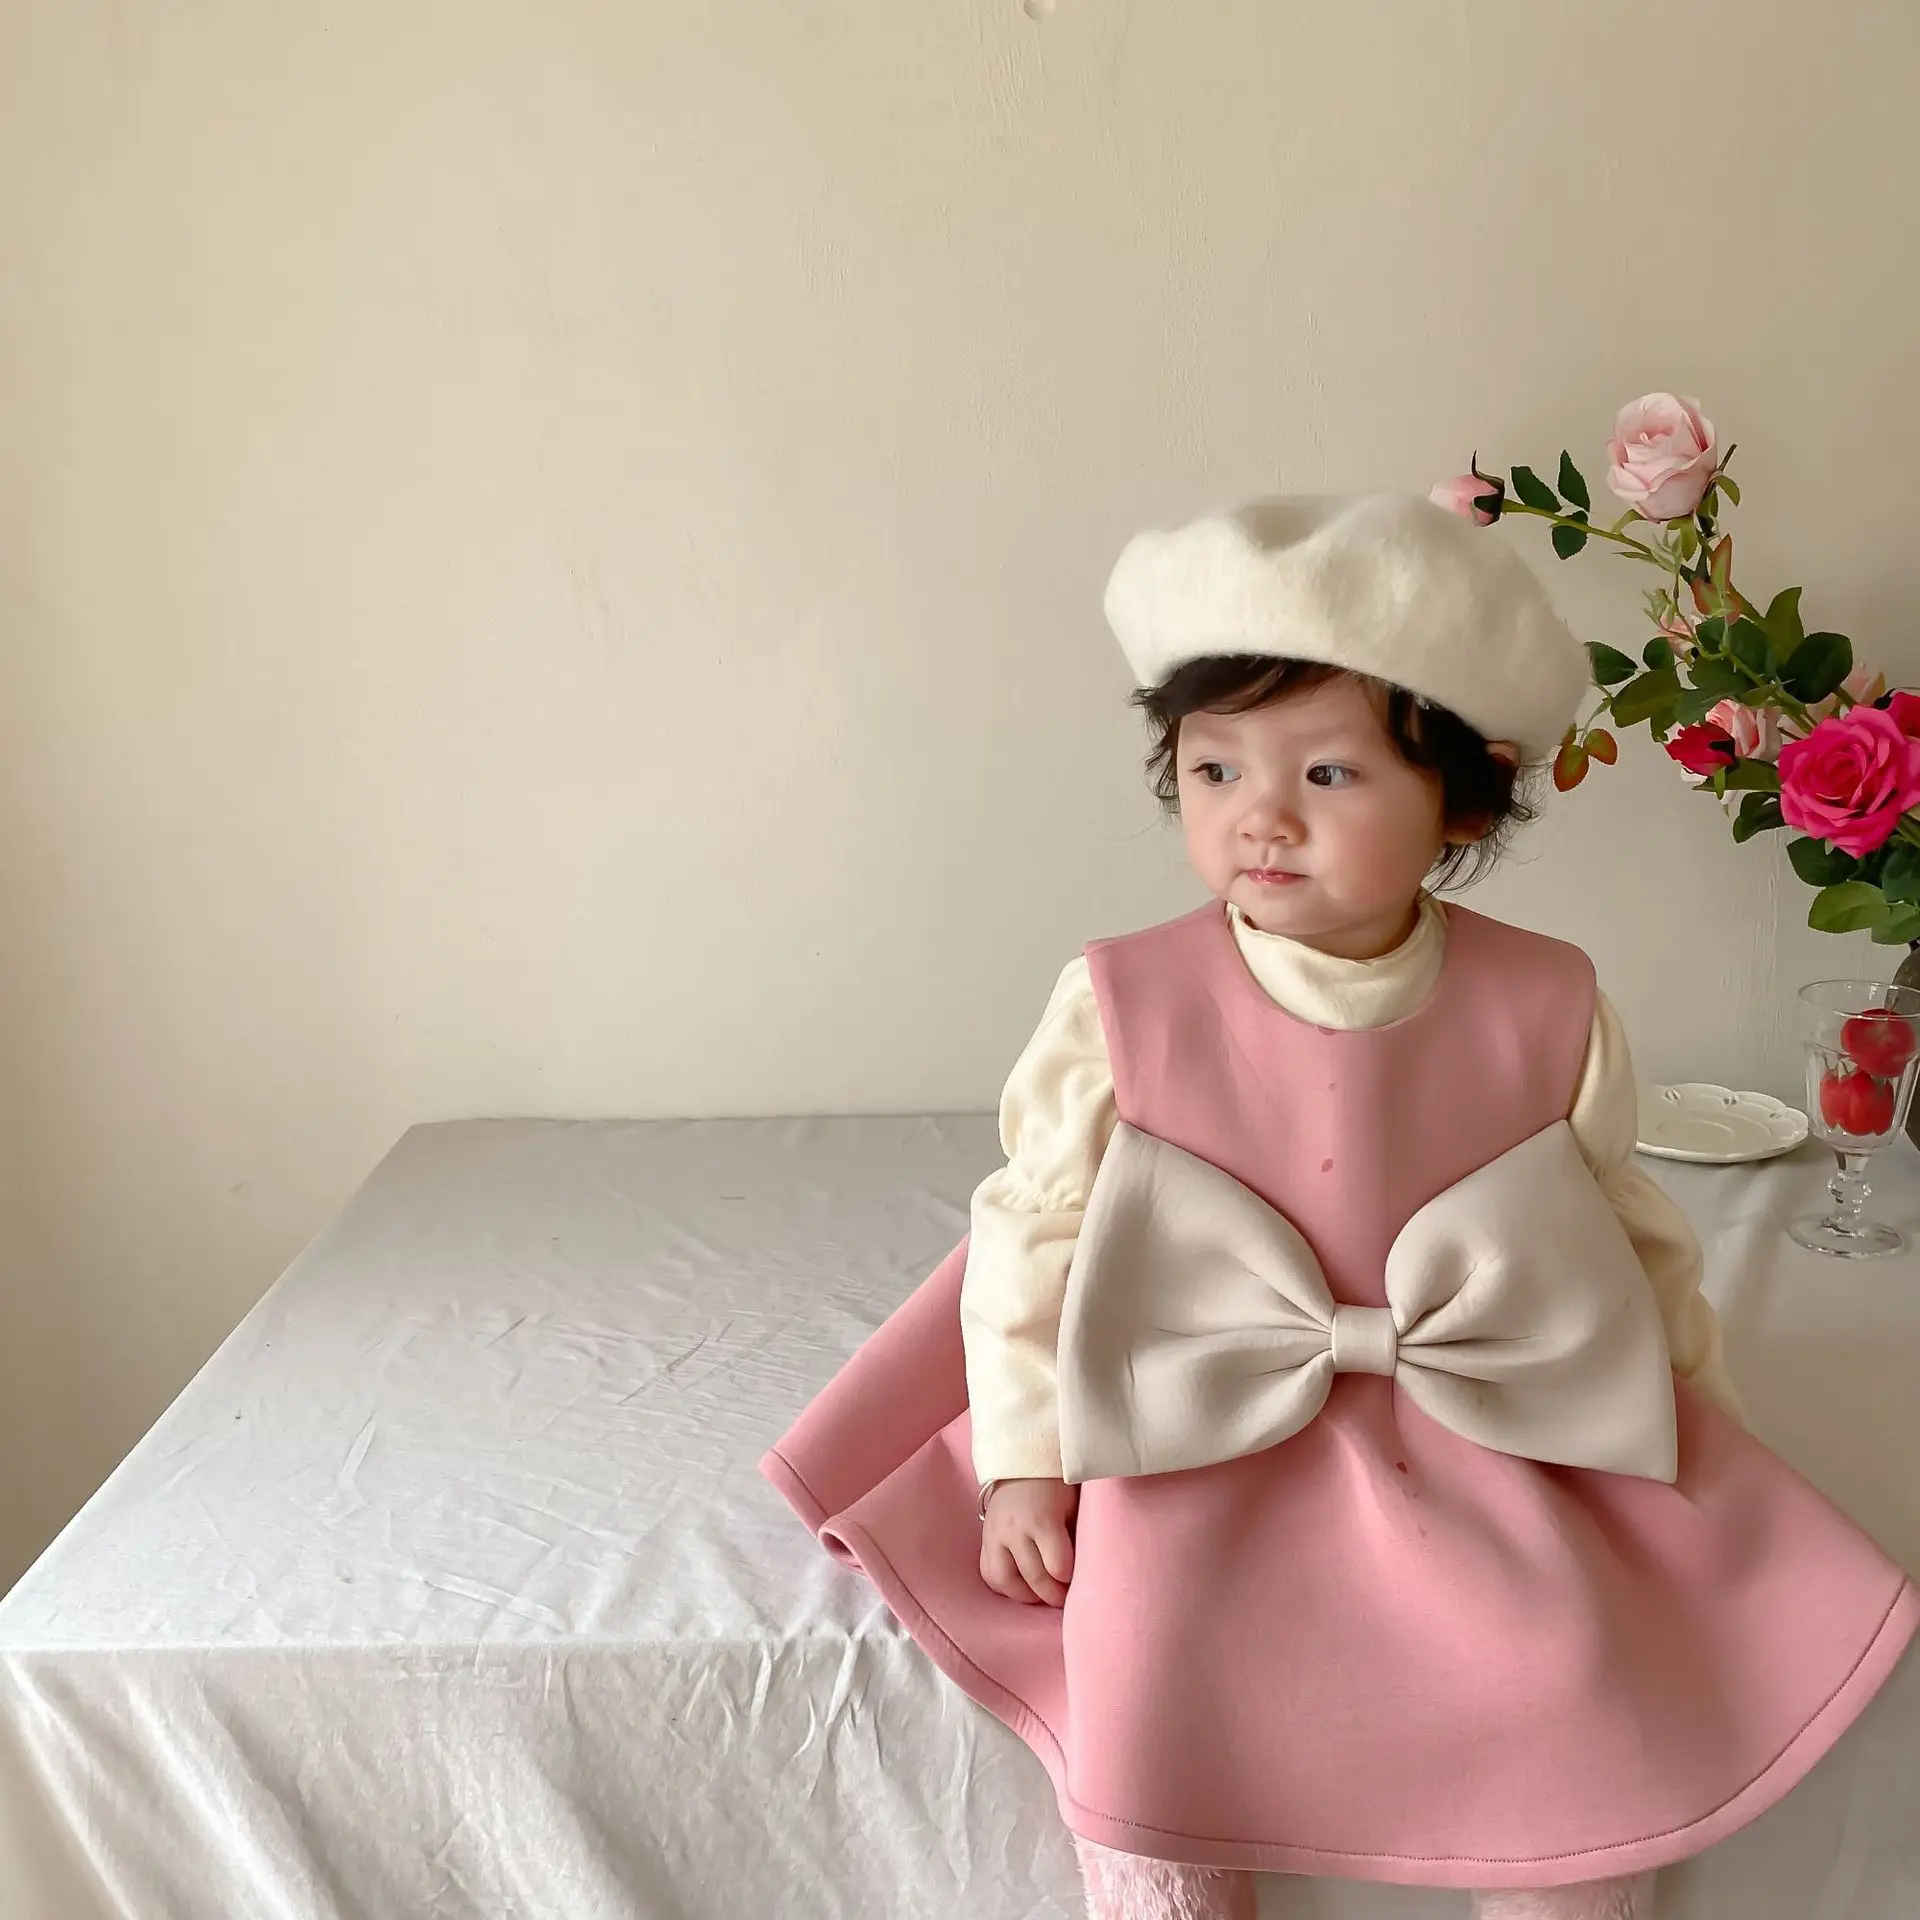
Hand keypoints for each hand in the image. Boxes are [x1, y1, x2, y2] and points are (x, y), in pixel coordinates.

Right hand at [979, 1477, 1078, 1606]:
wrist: (1023, 1458)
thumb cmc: (1056, 1483)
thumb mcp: (1072, 1506)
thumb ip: (1074, 1538)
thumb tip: (1082, 1571)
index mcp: (1042, 1520)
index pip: (1057, 1567)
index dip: (1070, 1580)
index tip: (1079, 1582)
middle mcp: (1014, 1529)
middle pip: (1033, 1578)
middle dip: (1052, 1595)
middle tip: (1064, 1598)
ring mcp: (994, 1534)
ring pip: (1004, 1581)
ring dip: (1024, 1595)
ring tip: (1039, 1594)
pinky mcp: (984, 1537)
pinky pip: (987, 1572)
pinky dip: (1003, 1585)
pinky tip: (1019, 1585)